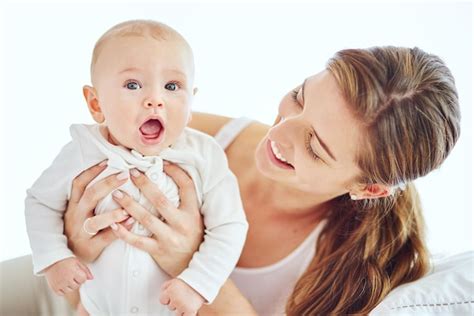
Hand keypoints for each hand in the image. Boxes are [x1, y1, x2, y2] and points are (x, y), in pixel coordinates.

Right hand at [44, 257, 92, 295]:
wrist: (50, 260)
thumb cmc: (65, 259)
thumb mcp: (77, 262)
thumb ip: (85, 270)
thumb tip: (92, 278)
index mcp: (73, 271)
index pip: (83, 279)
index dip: (81, 276)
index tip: (77, 271)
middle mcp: (66, 279)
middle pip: (77, 285)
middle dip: (76, 281)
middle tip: (71, 274)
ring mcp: (60, 284)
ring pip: (70, 290)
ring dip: (70, 286)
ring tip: (66, 278)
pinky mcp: (54, 288)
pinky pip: (62, 293)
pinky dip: (63, 290)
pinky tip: (62, 282)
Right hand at [64, 160, 134, 262]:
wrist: (70, 258)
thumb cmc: (81, 230)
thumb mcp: (80, 212)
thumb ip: (92, 197)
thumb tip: (113, 176)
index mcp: (74, 205)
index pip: (79, 184)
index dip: (91, 172)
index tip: (107, 161)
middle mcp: (76, 217)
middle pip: (90, 196)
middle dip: (107, 184)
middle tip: (125, 175)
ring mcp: (82, 233)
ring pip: (95, 221)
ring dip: (112, 213)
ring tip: (128, 206)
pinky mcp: (90, 247)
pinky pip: (105, 238)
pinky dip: (119, 230)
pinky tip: (132, 222)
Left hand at [111, 162, 203, 276]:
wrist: (194, 265)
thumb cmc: (192, 236)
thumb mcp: (195, 217)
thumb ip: (185, 201)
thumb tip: (171, 174)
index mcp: (193, 212)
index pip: (186, 186)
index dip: (175, 171)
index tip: (161, 161)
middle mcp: (182, 224)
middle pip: (161, 200)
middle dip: (144, 184)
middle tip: (131, 172)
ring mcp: (170, 238)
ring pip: (146, 219)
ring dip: (129, 205)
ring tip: (116, 193)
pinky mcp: (159, 251)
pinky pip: (138, 241)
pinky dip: (125, 233)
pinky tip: (114, 224)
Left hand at [160, 278, 204, 315]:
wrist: (201, 281)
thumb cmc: (188, 281)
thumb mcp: (173, 281)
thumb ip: (165, 287)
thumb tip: (162, 294)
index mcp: (170, 291)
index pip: (162, 300)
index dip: (168, 298)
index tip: (173, 295)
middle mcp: (175, 299)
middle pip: (170, 307)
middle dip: (175, 303)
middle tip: (182, 296)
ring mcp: (183, 306)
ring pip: (177, 313)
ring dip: (182, 309)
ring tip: (187, 300)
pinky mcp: (190, 310)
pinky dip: (187, 315)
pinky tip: (188, 311)